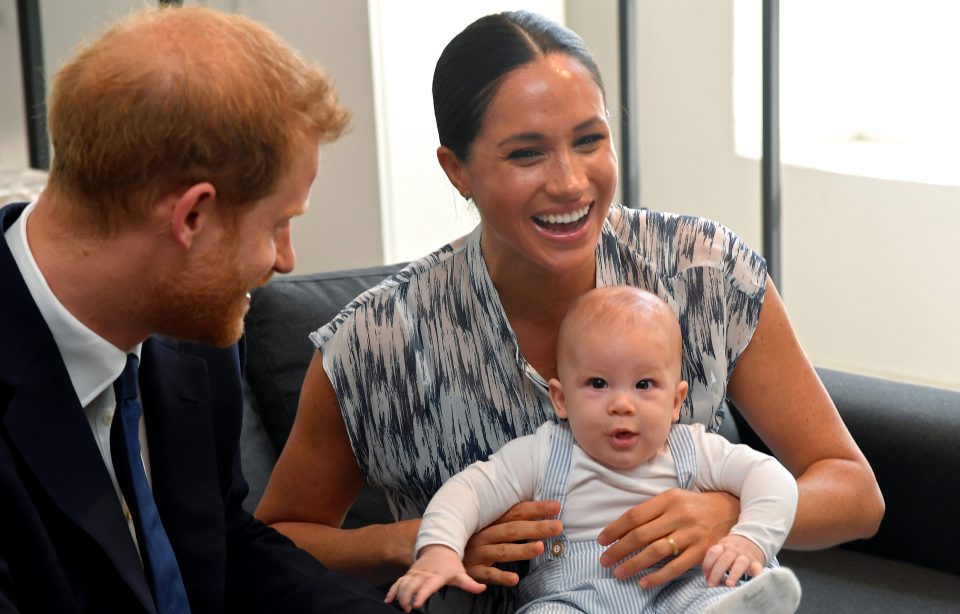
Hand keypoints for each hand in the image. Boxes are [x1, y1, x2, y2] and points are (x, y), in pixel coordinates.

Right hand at [385, 545, 485, 611]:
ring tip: (398, 607)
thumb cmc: (450, 563)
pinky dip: (392, 590)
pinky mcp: (409, 574)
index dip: (422, 594)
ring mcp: (414, 574)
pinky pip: (398, 582)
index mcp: (436, 575)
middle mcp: (423, 574)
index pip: (428, 586)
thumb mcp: (461, 572)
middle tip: (406, 609)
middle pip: (411, 586)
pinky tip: (388, 600)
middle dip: (406, 597)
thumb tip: (482, 588)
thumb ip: (470, 583)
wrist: (440, 547)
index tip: (417, 604)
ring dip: (398, 595)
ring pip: (403, 583)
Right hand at [462, 499, 562, 585]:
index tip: (556, 506)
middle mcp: (484, 534)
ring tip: (540, 547)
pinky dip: (500, 576)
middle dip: (536, 527)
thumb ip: (507, 517)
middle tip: (557, 526)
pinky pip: (487, 575)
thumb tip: (538, 510)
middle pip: (512, 530)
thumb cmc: (469, 535)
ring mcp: (478, 553)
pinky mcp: (472, 571)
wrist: (438, 549)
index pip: (516, 512)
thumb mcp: (485, 523)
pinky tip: (515, 579)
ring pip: (502, 551)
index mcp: (489, 520)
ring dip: (521, 550)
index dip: (536, 508)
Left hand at [597, 489, 738, 587]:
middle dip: (618, 549)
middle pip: (641, 534)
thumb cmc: (693, 505)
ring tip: (618, 572)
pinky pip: (676, 567)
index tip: (601, 540)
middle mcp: (679, 515)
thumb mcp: (672, 498)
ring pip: (656, 551)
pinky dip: (658, 576)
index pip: (634, 515)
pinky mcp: (702, 551)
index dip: (615, 529)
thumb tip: (621, 529)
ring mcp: (691, 534)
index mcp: (668, 499)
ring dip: (634, 564)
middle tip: (604, 560)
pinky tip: (643, 582)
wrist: (729, 510)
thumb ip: (650, 511)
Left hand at [702, 534, 764, 586]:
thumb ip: (714, 565)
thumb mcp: (721, 553)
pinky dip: (757, 574)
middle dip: (716, 573)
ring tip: (729, 584)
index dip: (707, 564)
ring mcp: (746, 556)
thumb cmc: (729, 555)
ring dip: (734, 574)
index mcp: (722, 547)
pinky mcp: (756, 563)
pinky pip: (757, 567)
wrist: (749, 543)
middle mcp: (734, 550)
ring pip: (740, 562)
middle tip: (712, 585)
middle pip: (724, 559)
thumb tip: (709, 582)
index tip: (705, 576)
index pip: (713, 552)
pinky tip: (754, 581)